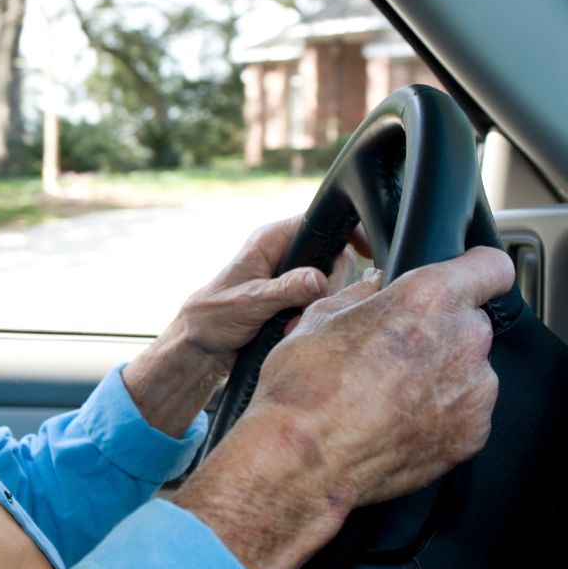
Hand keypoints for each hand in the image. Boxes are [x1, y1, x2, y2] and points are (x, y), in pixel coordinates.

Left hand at [122, 217, 371, 435]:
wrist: (199, 346)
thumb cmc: (213, 317)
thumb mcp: (249, 303)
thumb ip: (285, 290)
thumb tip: (319, 280)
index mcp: (270, 241)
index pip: (319, 223)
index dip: (347, 233)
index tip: (368, 249)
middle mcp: (283, 254)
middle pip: (334, 258)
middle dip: (329, 286)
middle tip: (309, 310)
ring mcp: (289, 276)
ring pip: (330, 283)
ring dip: (319, 307)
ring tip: (290, 325)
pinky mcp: (292, 298)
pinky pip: (319, 302)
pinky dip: (312, 317)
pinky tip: (292, 330)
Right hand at [174, 245, 512, 568]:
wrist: (303, 458)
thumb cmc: (306, 387)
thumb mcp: (320, 316)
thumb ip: (361, 295)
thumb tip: (371, 288)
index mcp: (430, 297)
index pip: (492, 266)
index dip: (478, 271)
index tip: (467, 281)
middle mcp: (464, 340)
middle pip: (471, 323)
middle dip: (441, 332)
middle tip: (396, 351)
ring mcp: (474, 392)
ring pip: (469, 370)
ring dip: (441, 375)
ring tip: (390, 395)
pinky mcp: (472, 435)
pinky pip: (466, 413)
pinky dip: (441, 415)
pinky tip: (399, 422)